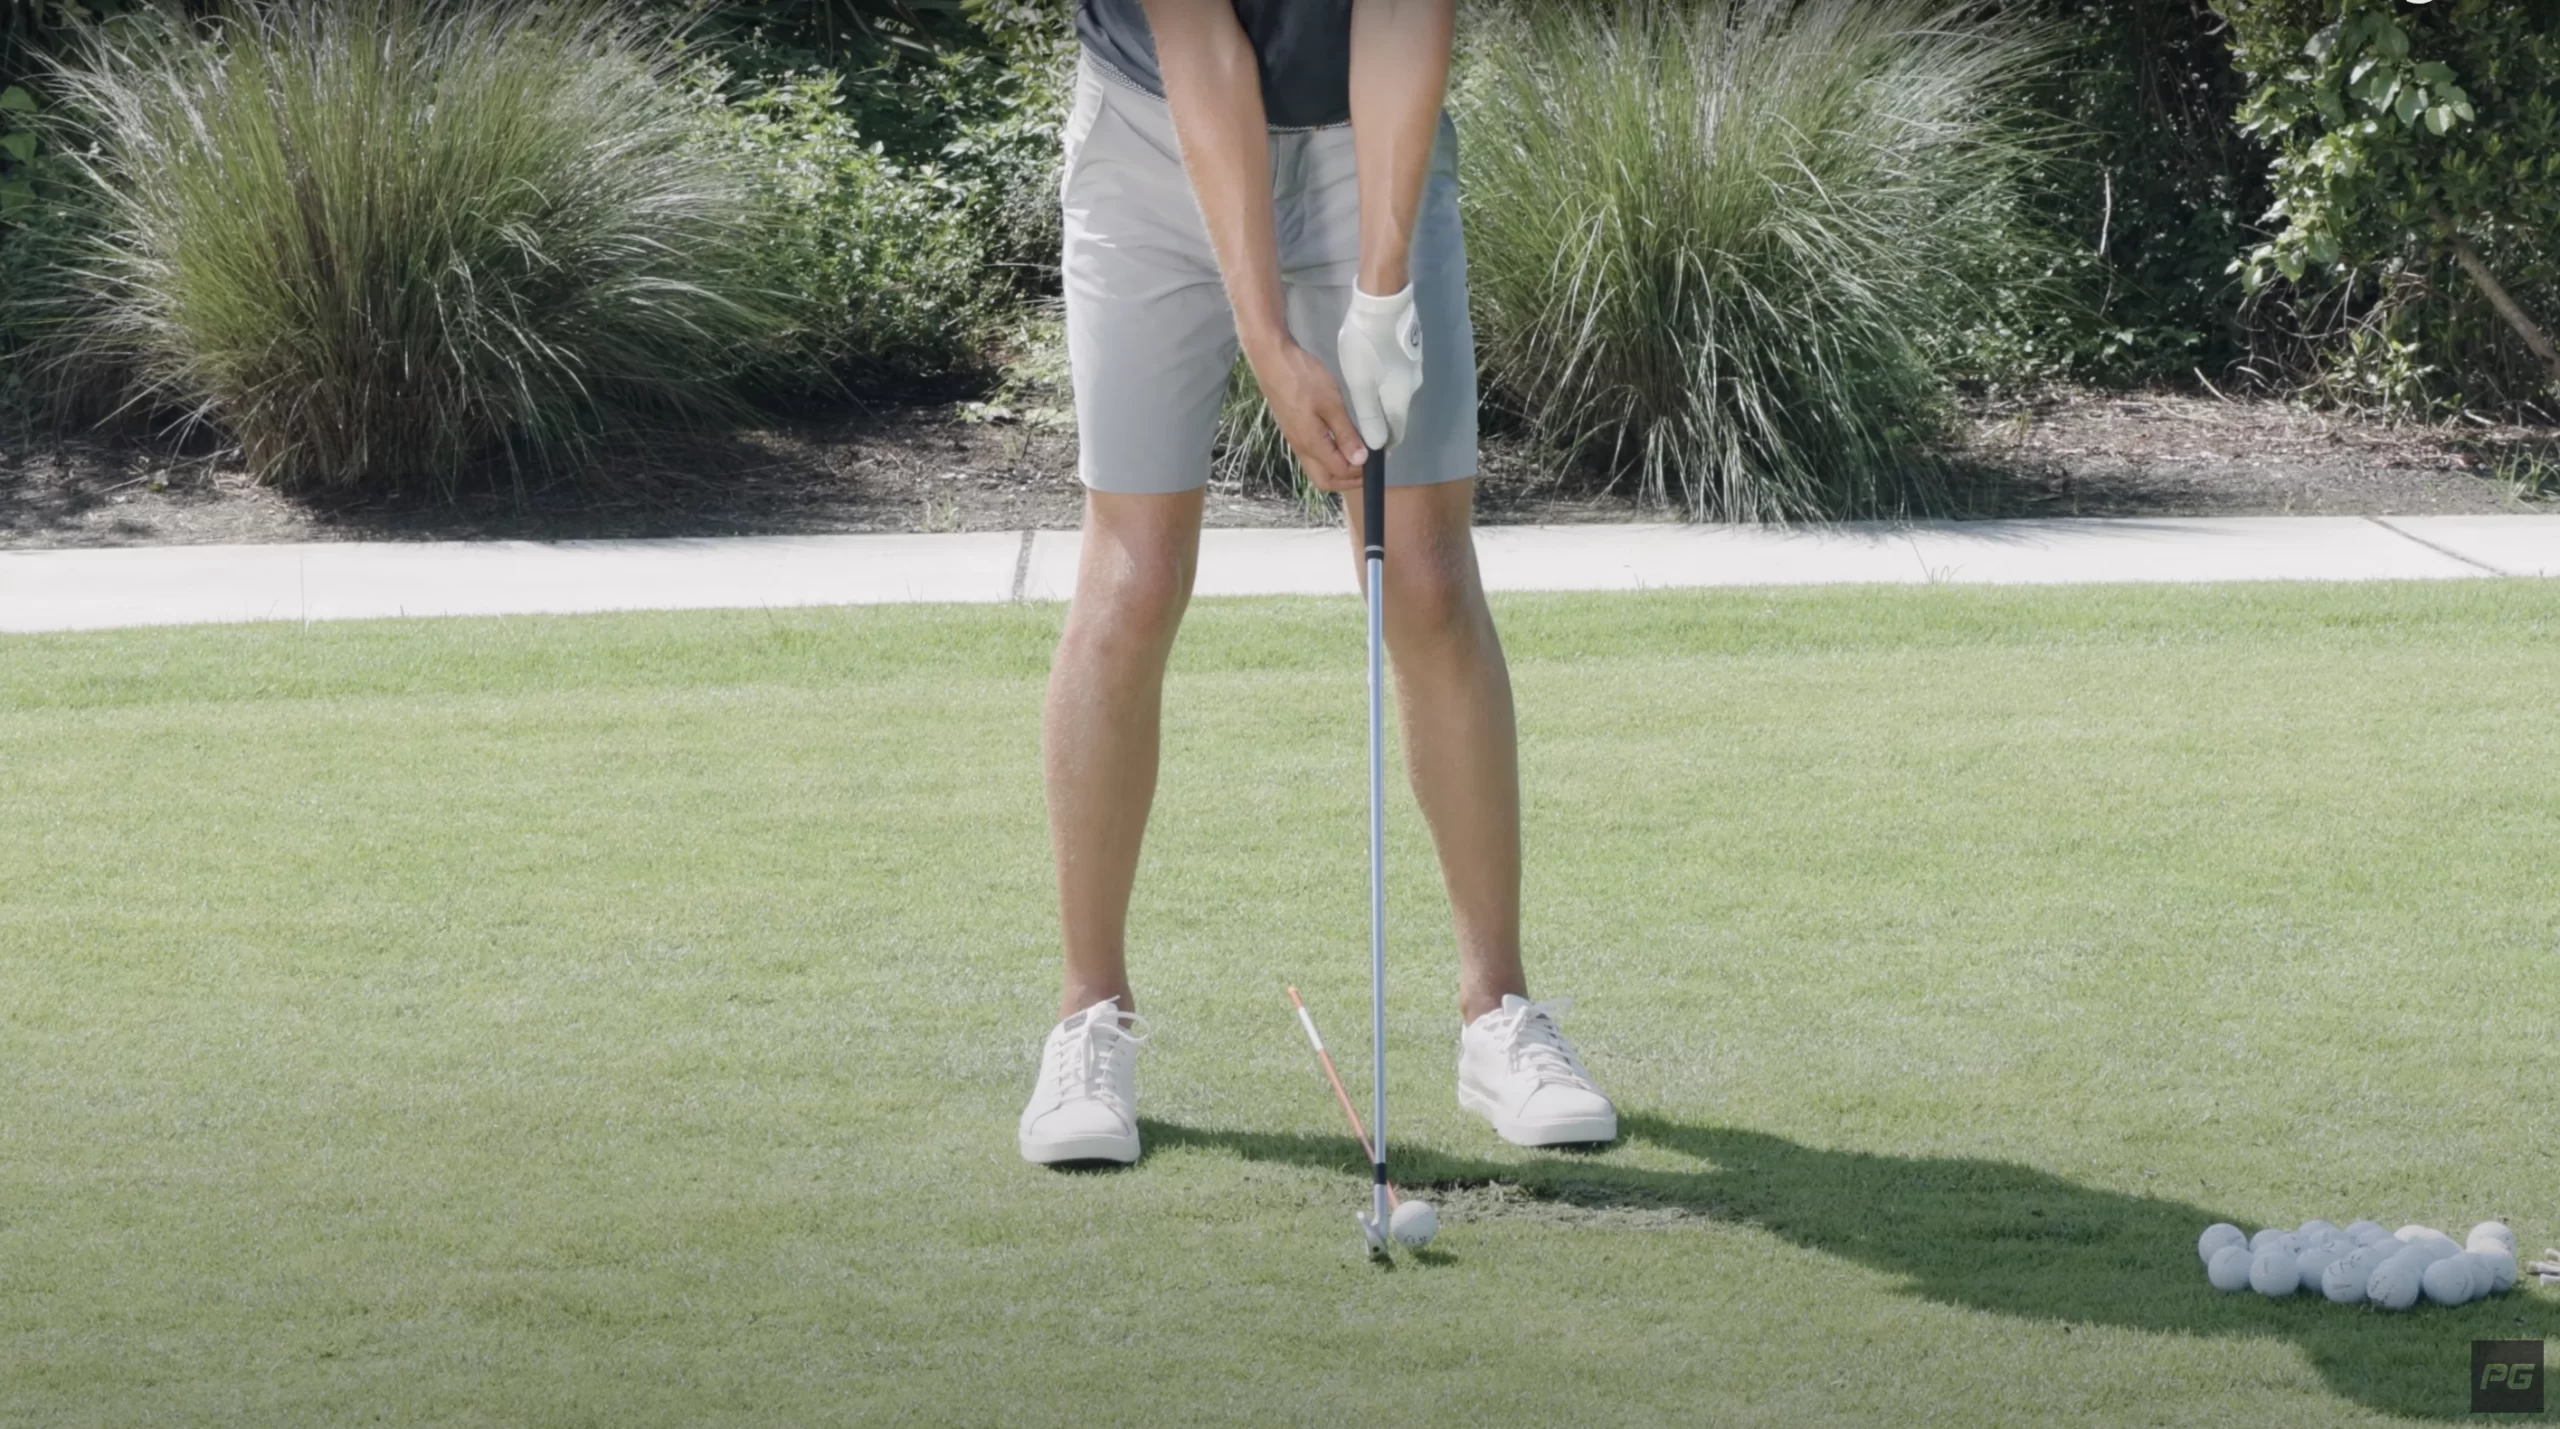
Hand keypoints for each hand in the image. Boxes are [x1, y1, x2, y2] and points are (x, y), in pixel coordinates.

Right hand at [1248, 339, 1368, 492]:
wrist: (1272, 360)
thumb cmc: (1303, 378)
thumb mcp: (1331, 403)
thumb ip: (1345, 433)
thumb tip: (1360, 460)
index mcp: (1311, 444)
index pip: (1339, 472)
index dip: (1360, 471)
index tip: (1377, 460)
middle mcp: (1301, 449)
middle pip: (1325, 481)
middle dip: (1348, 481)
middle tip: (1368, 468)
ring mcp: (1296, 441)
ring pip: (1318, 470)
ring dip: (1339, 471)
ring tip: (1358, 458)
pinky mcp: (1294, 431)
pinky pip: (1313, 457)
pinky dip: (1330, 459)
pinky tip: (1341, 445)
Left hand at [1336, 283, 1423, 451]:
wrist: (1383, 303)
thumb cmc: (1367, 345)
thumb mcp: (1361, 385)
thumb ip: (1369, 417)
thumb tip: (1377, 446)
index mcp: (1400, 399)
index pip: (1395, 433)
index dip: (1382, 443)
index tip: (1368, 447)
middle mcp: (1412, 387)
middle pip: (1395, 413)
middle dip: (1380, 422)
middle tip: (1360, 422)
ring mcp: (1414, 368)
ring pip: (1396, 394)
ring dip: (1381, 400)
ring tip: (1364, 396)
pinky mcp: (1410, 353)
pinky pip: (1398, 376)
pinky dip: (1385, 382)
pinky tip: (1373, 373)